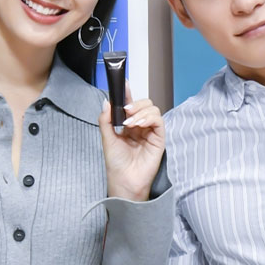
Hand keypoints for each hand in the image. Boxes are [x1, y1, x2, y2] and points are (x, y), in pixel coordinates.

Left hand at [99, 82, 164, 201]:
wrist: (124, 180)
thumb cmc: (116, 164)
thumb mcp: (107, 139)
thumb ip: (106, 120)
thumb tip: (106, 102)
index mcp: (128, 125)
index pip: (130, 105)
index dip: (128, 93)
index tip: (123, 84)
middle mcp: (141, 126)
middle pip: (144, 104)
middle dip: (134, 103)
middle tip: (125, 110)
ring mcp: (150, 132)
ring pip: (152, 109)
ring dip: (140, 111)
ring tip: (129, 122)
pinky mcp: (159, 138)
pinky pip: (158, 120)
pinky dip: (148, 118)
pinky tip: (138, 124)